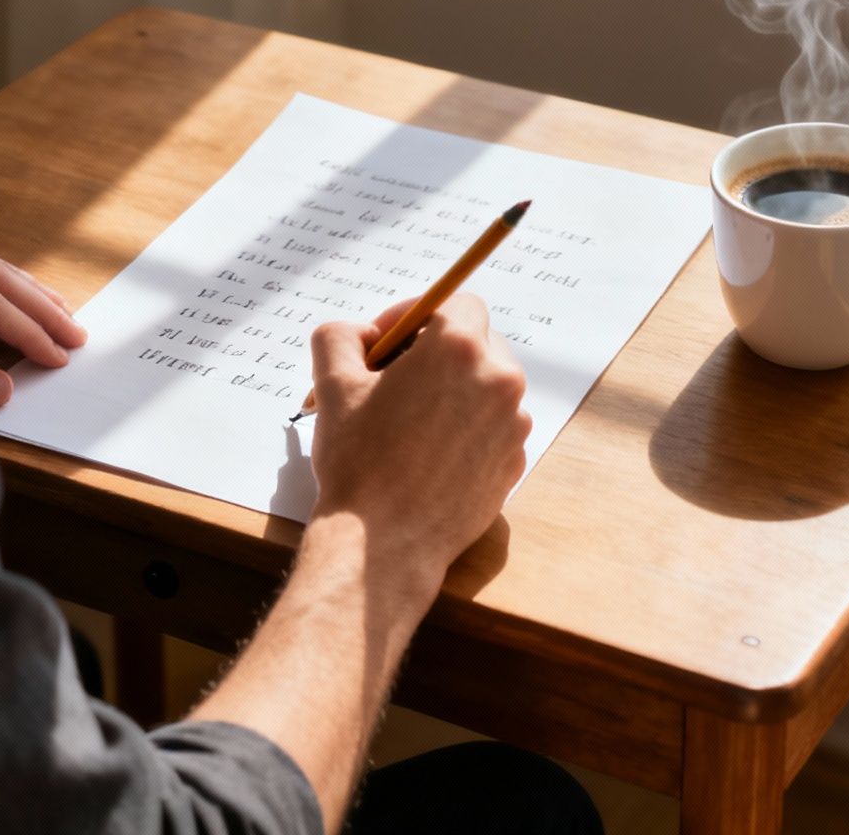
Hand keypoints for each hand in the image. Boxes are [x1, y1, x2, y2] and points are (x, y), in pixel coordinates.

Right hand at [305, 293, 529, 592]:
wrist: (382, 545)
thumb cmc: (358, 461)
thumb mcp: (333, 384)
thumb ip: (340, 336)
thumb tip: (360, 334)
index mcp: (460, 348)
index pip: (457, 302)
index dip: (418, 314)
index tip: (388, 341)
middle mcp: (500, 381)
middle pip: (476, 343)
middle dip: (435, 354)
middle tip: (391, 381)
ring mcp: (513, 425)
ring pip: (485, 387)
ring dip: (450, 392)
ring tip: (406, 423)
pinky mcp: (514, 463)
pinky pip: (491, 428)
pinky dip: (464, 430)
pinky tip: (425, 456)